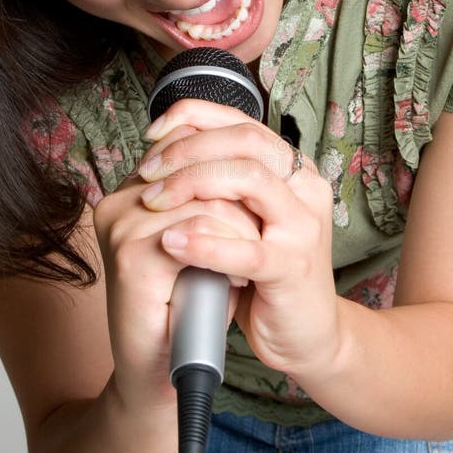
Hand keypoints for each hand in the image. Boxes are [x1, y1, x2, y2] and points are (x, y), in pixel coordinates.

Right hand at [93, 161, 260, 409]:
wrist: (172, 374)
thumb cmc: (195, 306)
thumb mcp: (205, 239)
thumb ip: (209, 199)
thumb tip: (246, 161)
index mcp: (130, 192)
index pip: (186, 141)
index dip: (231, 169)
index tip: (254, 209)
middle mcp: (118, 203)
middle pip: (201, 165)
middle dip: (242, 203)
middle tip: (256, 239)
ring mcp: (121, 227)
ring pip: (208, 199)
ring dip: (242, 232)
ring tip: (245, 264)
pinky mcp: (132, 258)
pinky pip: (199, 229)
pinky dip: (230, 252)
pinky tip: (237, 278)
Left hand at [139, 100, 338, 384]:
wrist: (304, 335)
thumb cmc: (264, 274)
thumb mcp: (244, 220)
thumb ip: (219, 186)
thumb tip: (160, 151)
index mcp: (292, 171)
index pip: (243, 122)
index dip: (195, 117)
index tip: (153, 132)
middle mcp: (304, 189)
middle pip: (245, 141)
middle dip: (187, 149)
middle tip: (147, 172)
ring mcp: (303, 228)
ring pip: (249, 179)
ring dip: (191, 184)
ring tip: (152, 202)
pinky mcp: (294, 268)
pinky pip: (247, 248)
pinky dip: (204, 242)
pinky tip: (171, 243)